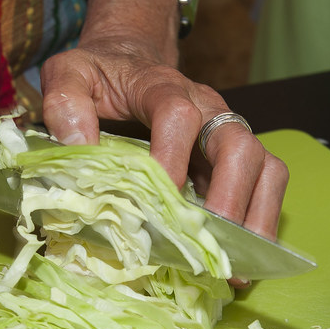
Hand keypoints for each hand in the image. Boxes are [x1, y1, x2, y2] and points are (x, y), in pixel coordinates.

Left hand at [40, 36, 288, 241]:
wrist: (126, 63)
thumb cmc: (97, 76)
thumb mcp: (67, 74)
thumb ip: (64, 103)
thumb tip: (77, 147)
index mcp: (162, 86)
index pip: (178, 114)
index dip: (170, 155)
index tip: (156, 194)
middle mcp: (207, 108)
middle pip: (239, 144)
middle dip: (229, 196)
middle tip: (209, 241)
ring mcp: (225, 133)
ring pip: (264, 167)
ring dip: (254, 217)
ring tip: (235, 265)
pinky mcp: (234, 158)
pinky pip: (265, 185)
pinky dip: (258, 223)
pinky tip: (238, 263)